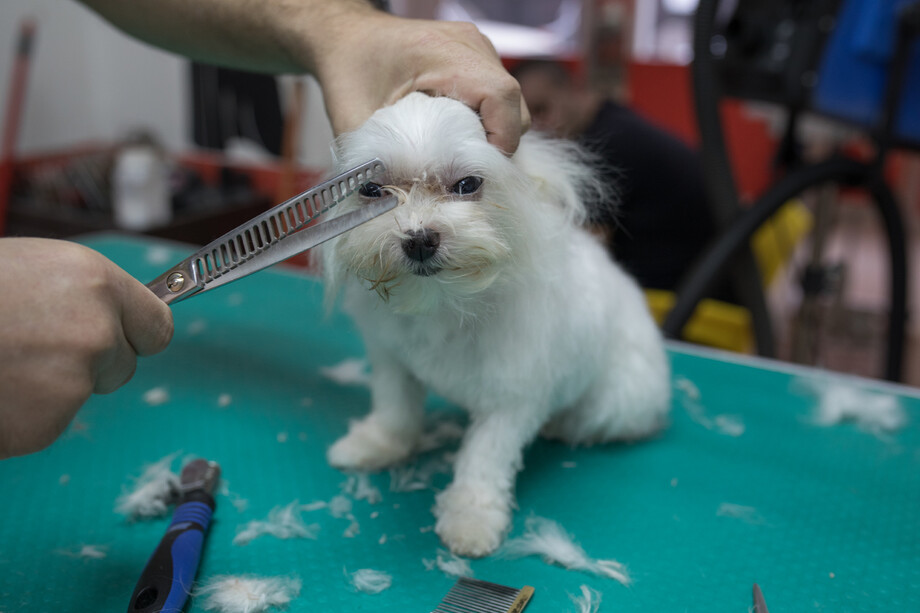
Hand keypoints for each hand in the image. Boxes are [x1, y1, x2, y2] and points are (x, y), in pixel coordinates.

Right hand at [0, 238, 172, 457]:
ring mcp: (72, 381)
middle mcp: (96, 331)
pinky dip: (20, 416)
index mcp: (96, 283)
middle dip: (89, 364)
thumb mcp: (32, 270)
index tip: (122, 339)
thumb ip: (81, 296)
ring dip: (49, 389)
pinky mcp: (42, 425)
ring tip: (2, 362)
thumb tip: (114, 319)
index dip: (135, 335)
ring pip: (81, 395)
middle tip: (32, 348)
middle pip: (123, 365)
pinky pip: (45, 423)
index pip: (158, 327)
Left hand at [312, 11, 529, 153]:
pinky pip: (496, 98)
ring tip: (456, 155)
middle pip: (513, 106)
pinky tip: (454, 136)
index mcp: (444, 52)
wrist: (345, 36)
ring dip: (490, 136)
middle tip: (462, 173)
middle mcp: (470, 45)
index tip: (476, 173)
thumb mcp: (355, 118)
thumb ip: (378, 160)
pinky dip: (483, 123)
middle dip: (495, 147)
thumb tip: (401, 204)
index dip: (500, 140)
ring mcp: (478, 49)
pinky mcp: (476, 59)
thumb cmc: (348, 67)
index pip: (501, 96)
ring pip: (510, 105)